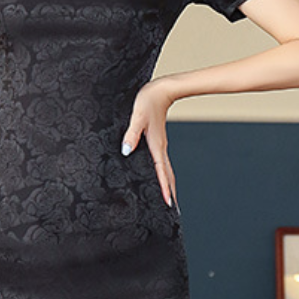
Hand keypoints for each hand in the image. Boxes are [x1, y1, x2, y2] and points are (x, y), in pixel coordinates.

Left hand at [122, 78, 177, 206]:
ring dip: (168, 184)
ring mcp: (160, 145)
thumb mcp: (137, 116)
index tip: (168, 203)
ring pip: (166, 169)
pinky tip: (160, 176)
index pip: (161, 171)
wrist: (163, 89)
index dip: (164, 188)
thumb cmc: (149, 100)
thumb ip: (131, 134)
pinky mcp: (158, 141)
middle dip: (170, 191)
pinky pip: (162, 162)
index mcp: (156, 145)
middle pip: (167, 174)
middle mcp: (160, 148)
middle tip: (172, 208)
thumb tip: (126, 151)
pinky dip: (164, 173)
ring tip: (169, 197)